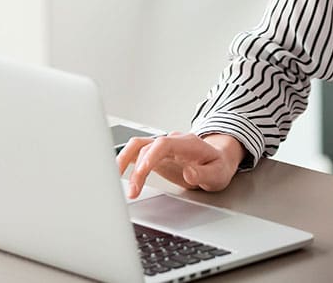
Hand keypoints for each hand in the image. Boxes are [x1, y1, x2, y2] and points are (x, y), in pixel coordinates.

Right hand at [116, 131, 245, 199]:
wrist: (217, 159)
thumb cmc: (217, 166)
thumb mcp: (218, 174)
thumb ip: (204, 173)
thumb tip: (189, 172)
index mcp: (188, 143)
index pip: (164, 143)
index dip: (150, 156)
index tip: (142, 172)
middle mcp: (172, 141)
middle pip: (146, 147)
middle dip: (136, 169)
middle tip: (132, 191)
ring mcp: (162, 147)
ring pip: (136, 146)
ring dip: (124, 161)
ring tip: (114, 181)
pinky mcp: (155, 154)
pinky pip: (136, 152)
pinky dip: (124, 161)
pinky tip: (115, 173)